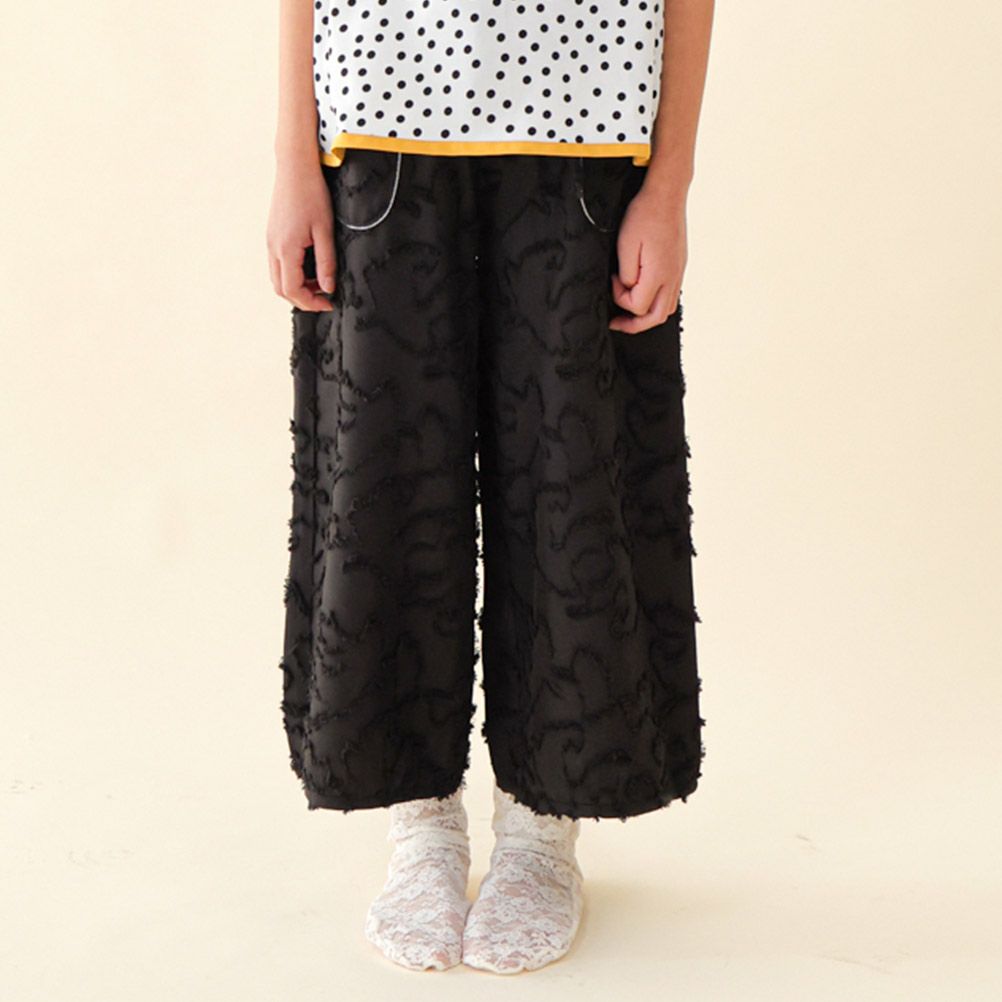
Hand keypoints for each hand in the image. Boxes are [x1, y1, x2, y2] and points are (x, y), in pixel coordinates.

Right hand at [266, 159, 336, 310]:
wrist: (295, 168)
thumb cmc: (312, 194)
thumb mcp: (325, 231)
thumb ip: (326, 262)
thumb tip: (327, 288)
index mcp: (286, 249)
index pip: (293, 290)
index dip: (311, 302)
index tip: (329, 302)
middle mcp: (273, 248)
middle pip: (281, 289)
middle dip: (302, 299)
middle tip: (324, 298)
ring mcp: (270, 242)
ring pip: (278, 278)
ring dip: (297, 287)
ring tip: (319, 283)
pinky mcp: (272, 236)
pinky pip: (277, 265)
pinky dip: (292, 275)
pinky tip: (309, 268)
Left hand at [609, 179, 687, 333]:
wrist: (666, 195)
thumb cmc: (644, 215)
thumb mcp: (625, 245)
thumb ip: (626, 275)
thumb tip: (627, 289)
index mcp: (659, 274)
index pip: (638, 307)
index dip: (620, 298)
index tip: (614, 279)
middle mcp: (672, 278)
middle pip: (656, 317)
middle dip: (634, 325)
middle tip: (616, 323)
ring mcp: (678, 273)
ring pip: (666, 309)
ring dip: (647, 316)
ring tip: (630, 312)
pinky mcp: (679, 266)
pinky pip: (670, 295)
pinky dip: (656, 302)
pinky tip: (644, 293)